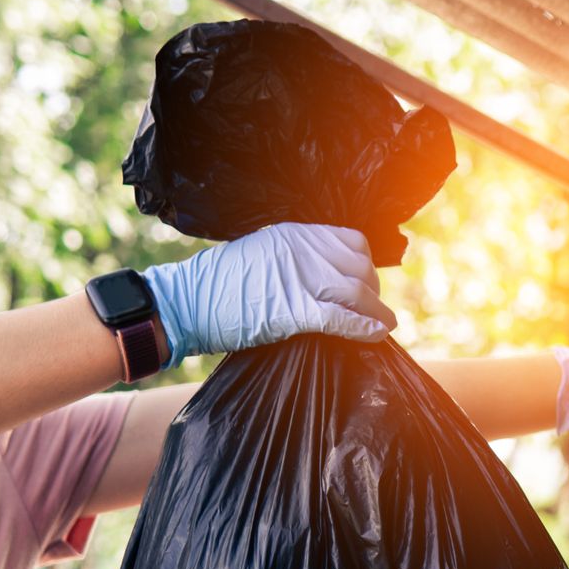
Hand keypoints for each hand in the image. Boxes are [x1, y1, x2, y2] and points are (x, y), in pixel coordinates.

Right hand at [142, 223, 396, 367]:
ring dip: (377, 312)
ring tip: (384, 325)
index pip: (351, 241)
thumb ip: (295, 259)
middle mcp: (301, 250)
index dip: (366, 265)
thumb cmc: (218, 285)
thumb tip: (327, 275)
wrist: (184, 302)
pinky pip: (342, 317)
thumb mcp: (262, 255)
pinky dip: (363, 328)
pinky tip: (374, 335)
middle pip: (360, 267)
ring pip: (357, 292)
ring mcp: (298, 278)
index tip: (368, 282)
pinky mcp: (293, 309)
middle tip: (374, 309)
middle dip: (373, 291)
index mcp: (294, 233)